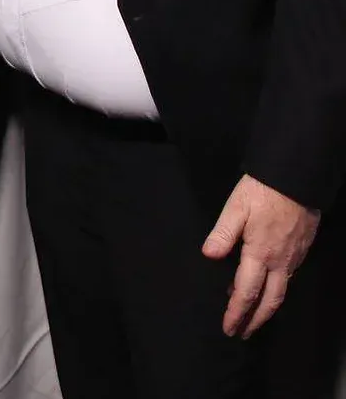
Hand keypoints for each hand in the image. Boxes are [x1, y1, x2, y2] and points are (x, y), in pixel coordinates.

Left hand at [202, 173, 319, 337]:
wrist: (296, 178)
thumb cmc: (262, 191)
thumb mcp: (235, 207)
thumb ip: (222, 233)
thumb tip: (209, 257)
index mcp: (259, 253)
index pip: (246, 292)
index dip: (236, 312)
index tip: (228, 327)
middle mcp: (280, 262)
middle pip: (269, 301)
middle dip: (255, 320)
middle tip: (242, 333)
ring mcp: (293, 257)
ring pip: (281, 292)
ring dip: (266, 308)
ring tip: (252, 315)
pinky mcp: (302, 249)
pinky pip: (289, 278)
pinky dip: (276, 290)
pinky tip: (267, 285)